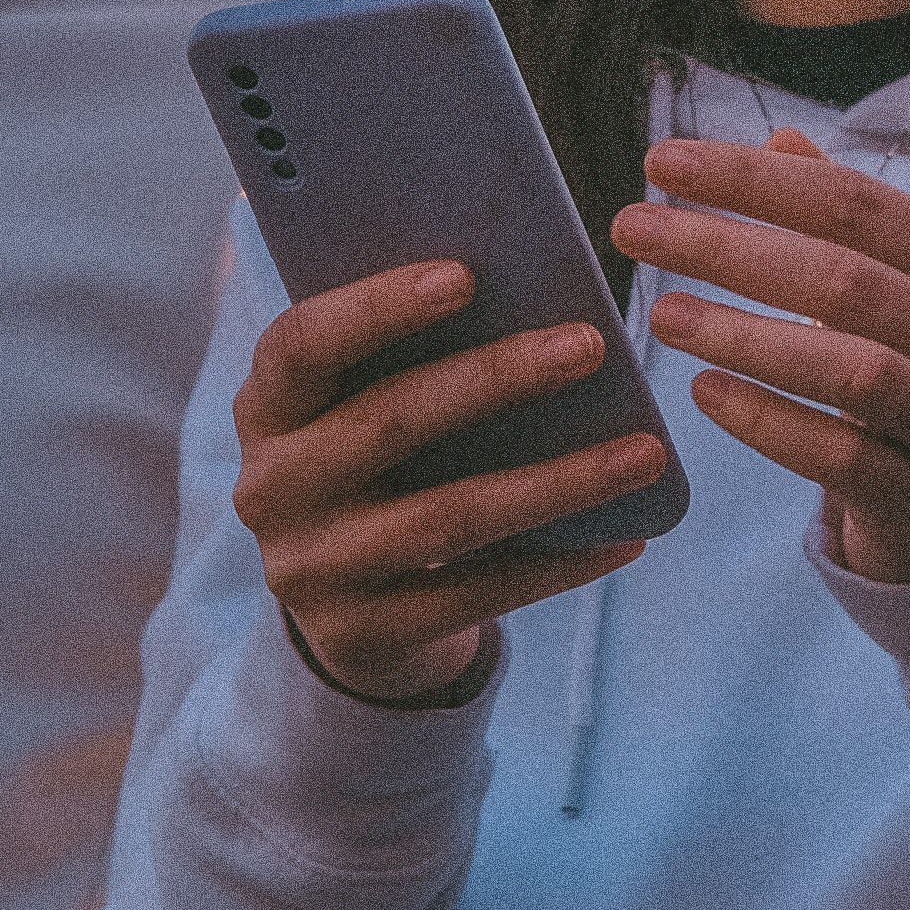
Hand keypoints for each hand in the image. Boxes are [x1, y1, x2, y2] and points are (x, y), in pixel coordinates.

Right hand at [229, 260, 662, 703]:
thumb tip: (531, 285)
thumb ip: (410, 352)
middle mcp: (270, 489)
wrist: (345, 605)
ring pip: (448, 519)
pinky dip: (558, 565)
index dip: (376, 309)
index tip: (465, 275)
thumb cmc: (379, 463)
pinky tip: (626, 537)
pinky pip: (475, 595)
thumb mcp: (362, 404)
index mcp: (265, 408)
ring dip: (557, 481)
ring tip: (645, 452)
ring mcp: (310, 570)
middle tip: (590, 344)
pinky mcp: (361, 634)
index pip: (300, 346)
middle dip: (497, 379)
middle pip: (389, 424)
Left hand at [618, 128, 909, 585]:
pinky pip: (840, 455)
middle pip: (848, 279)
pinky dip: (767, 419)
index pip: (858, 203)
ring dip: (745, 336)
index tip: (662, 162)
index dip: (756, 180)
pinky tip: (705, 391)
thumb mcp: (899, 287)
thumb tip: (779, 141)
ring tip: (663, 315)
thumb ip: (848, 218)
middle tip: (633, 229)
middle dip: (730, 248)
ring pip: (852, 370)